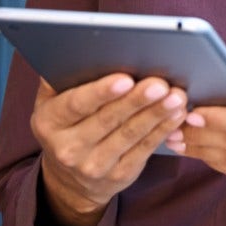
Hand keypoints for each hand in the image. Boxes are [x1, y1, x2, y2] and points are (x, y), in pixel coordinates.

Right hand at [32, 73, 188, 225]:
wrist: (70, 176)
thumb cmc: (66, 122)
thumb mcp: (54, 102)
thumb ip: (64, 77)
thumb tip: (85, 49)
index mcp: (49, 122)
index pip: (76, 104)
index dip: (102, 92)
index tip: (125, 78)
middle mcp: (68, 148)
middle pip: (107, 119)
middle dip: (136, 100)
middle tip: (160, 83)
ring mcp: (94, 166)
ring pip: (130, 134)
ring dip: (156, 113)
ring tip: (176, 96)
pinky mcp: (119, 175)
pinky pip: (144, 149)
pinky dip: (163, 129)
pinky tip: (177, 114)